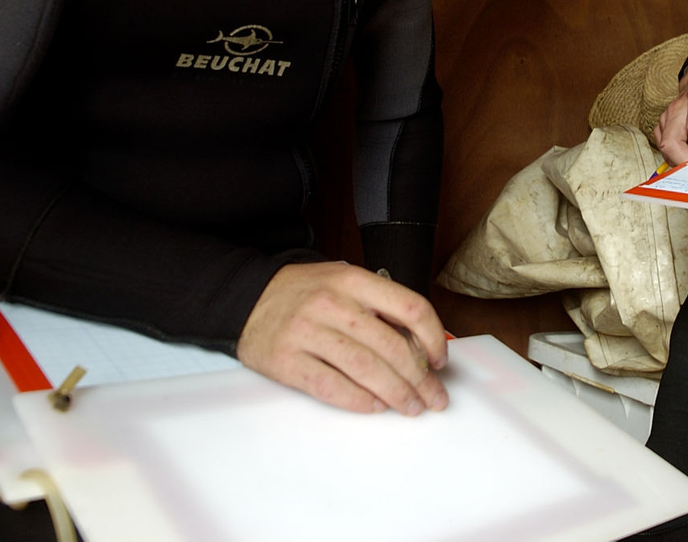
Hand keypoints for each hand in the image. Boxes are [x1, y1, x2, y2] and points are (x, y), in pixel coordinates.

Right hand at [237, 261, 448, 414]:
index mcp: (353, 281)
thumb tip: (421, 346)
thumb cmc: (304, 294)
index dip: (433, 338)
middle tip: (434, 397)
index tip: (440, 361)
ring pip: (365, 369)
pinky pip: (331, 386)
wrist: (247, 299)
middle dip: (421, 379)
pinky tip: (375, 406)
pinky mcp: (287, 361)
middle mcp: (331, 304)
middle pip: (391, 346)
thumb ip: (379, 307)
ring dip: (396, 394)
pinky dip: (359, 400)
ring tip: (411, 407)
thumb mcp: (343, 282)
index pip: (409, 307)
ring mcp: (307, 332)